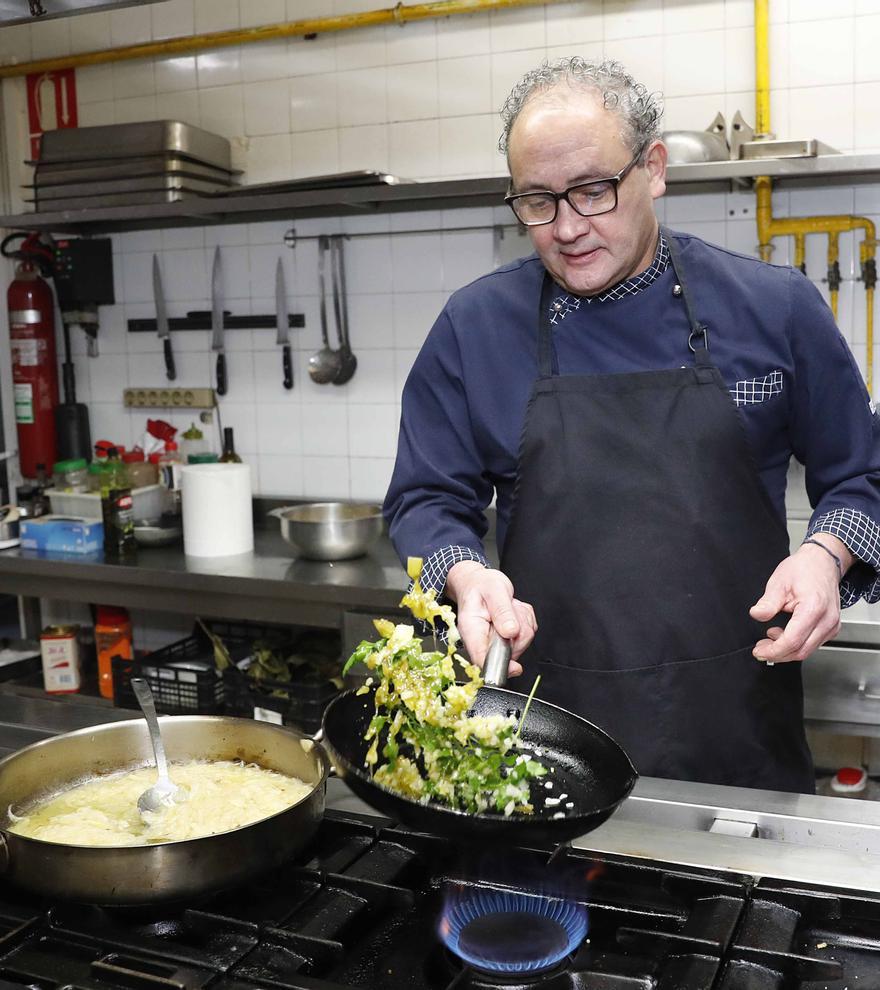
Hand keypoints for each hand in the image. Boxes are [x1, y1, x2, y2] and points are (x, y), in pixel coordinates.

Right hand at [444, 561, 536, 676]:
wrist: (478, 582)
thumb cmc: (481, 585)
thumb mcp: (494, 591)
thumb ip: (502, 611)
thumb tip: (511, 632)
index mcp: (471, 630)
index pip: (481, 658)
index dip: (499, 667)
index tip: (515, 668)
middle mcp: (481, 640)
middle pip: (508, 652)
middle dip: (519, 633)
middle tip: (512, 610)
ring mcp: (495, 642)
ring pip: (521, 643)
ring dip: (523, 623)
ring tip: (510, 608)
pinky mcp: (507, 639)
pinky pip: (527, 636)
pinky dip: (526, 621)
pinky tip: (513, 612)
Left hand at [749, 537, 848, 662]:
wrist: (822, 562)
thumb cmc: (803, 569)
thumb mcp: (779, 583)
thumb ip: (768, 603)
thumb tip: (757, 615)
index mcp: (813, 608)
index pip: (793, 641)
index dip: (774, 650)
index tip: (759, 651)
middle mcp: (827, 620)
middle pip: (801, 650)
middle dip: (778, 654)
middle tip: (761, 648)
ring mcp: (832, 625)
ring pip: (808, 650)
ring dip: (787, 650)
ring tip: (769, 639)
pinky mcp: (832, 627)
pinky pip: (813, 643)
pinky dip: (797, 644)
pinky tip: (784, 634)